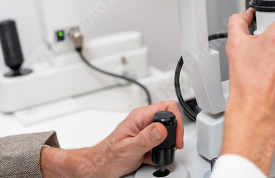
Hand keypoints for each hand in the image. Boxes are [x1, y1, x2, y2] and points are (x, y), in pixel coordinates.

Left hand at [41, 100, 183, 177]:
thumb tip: (161, 128)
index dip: (176, 120)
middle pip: (168, 118)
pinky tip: (152, 158)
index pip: (167, 107)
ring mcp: (144, 130)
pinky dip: (159, 152)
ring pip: (166, 131)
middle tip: (174, 145)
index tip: (176, 137)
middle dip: (174, 133)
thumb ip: (146, 138)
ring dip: (166, 144)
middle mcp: (143, 121)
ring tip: (160, 153)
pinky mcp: (145, 141)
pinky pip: (160, 143)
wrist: (98, 167)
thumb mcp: (129, 149)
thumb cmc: (108, 157)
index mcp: (139, 116)